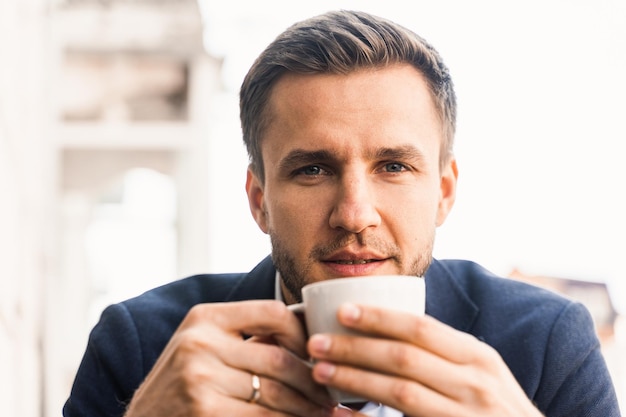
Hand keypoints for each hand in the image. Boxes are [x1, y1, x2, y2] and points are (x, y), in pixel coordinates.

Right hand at [124, 300, 334, 416]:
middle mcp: (200, 343)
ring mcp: (200, 379)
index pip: (272, 312)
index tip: (316, 354)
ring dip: (309, 407)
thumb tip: (309, 338)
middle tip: (333, 395)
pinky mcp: (205, 412)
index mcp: (205, 318)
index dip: (303, 334)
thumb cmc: (180, 385)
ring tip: (328, 413)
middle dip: (314, 381)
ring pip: (277, 393)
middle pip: (279, 359)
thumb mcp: (203, 347)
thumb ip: (246, 338)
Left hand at [307, 304, 544, 416]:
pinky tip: (339, 415)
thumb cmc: (496, 407)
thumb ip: (445, 350)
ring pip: (400, 393)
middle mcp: (474, 384)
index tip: (342, 311)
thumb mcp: (482, 371)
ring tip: (320, 371)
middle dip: (355, 348)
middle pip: (404, 359)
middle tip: (317, 342)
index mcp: (477, 357)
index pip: (421, 329)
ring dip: (354, 381)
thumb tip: (391, 324)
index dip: (379, 319)